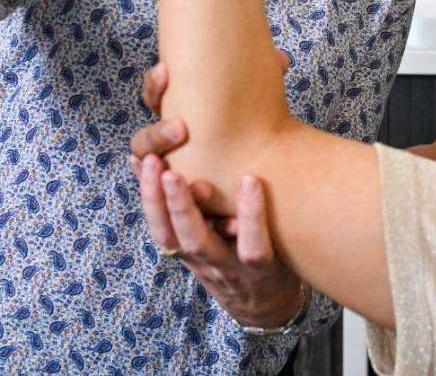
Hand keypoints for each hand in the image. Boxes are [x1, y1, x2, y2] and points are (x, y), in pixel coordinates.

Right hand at [130, 56, 300, 327]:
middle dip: (156, 157)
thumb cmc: (245, 213)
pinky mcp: (250, 269)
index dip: (152, 113)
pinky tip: (252, 185)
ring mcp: (212, 254)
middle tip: (174, 128)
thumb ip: (249, 120)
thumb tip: (278, 59)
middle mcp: (184, 226)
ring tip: (176, 174)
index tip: (164, 72)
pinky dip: (249, 216)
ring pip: (181, 235)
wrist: (267, 288)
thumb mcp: (233, 171)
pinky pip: (247, 244)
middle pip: (154, 194)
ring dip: (178, 205)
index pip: (148, 153)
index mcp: (179, 195)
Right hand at [135, 155, 305, 328]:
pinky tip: (250, 182)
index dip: (146, 193)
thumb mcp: (209, 231)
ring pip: (199, 242)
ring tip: (186, 175)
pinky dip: (250, 215)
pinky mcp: (261, 269)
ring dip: (188, 209)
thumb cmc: (237, 250)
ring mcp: (228, 265)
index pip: (157, 222)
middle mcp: (201, 258)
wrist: (270, 302)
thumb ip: (192, 201)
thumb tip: (166, 157)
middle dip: (158, 198)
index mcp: (186, 247)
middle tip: (156, 162)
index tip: (141, 158)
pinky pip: (252, 246)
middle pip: (169, 232)